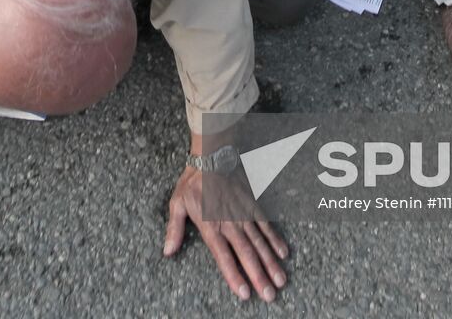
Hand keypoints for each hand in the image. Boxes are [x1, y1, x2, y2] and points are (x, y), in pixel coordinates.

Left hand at [164, 166, 288, 302]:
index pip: (223, 256)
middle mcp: (230, 223)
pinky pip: (266, 225)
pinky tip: (283, 254)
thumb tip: (168, 251)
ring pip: (260, 243)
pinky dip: (275, 239)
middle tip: (270, 295)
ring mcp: (243, 215)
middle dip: (259, 276)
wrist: (213, 156)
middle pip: (247, 254)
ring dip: (270, 263)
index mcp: (210, 226)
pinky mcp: (252, 205)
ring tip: (280, 281)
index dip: (234, 275)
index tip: (244, 293)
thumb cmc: (193, 182)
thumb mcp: (177, 203)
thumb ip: (175, 229)